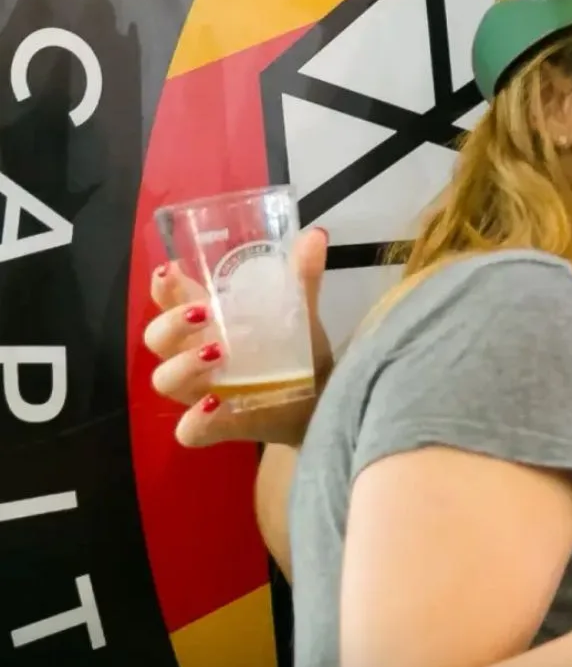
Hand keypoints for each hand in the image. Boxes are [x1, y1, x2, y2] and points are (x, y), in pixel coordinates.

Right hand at [143, 227, 333, 447]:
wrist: (320, 400)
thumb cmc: (296, 352)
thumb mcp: (299, 314)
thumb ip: (302, 280)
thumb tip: (316, 236)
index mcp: (204, 323)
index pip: (167, 299)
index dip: (161, 287)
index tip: (169, 272)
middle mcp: (191, 355)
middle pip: (156, 339)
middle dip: (171, 324)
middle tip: (204, 313)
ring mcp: (199, 392)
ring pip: (164, 380)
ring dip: (184, 365)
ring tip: (218, 352)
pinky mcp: (215, 425)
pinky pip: (188, 430)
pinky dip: (196, 420)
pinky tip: (216, 405)